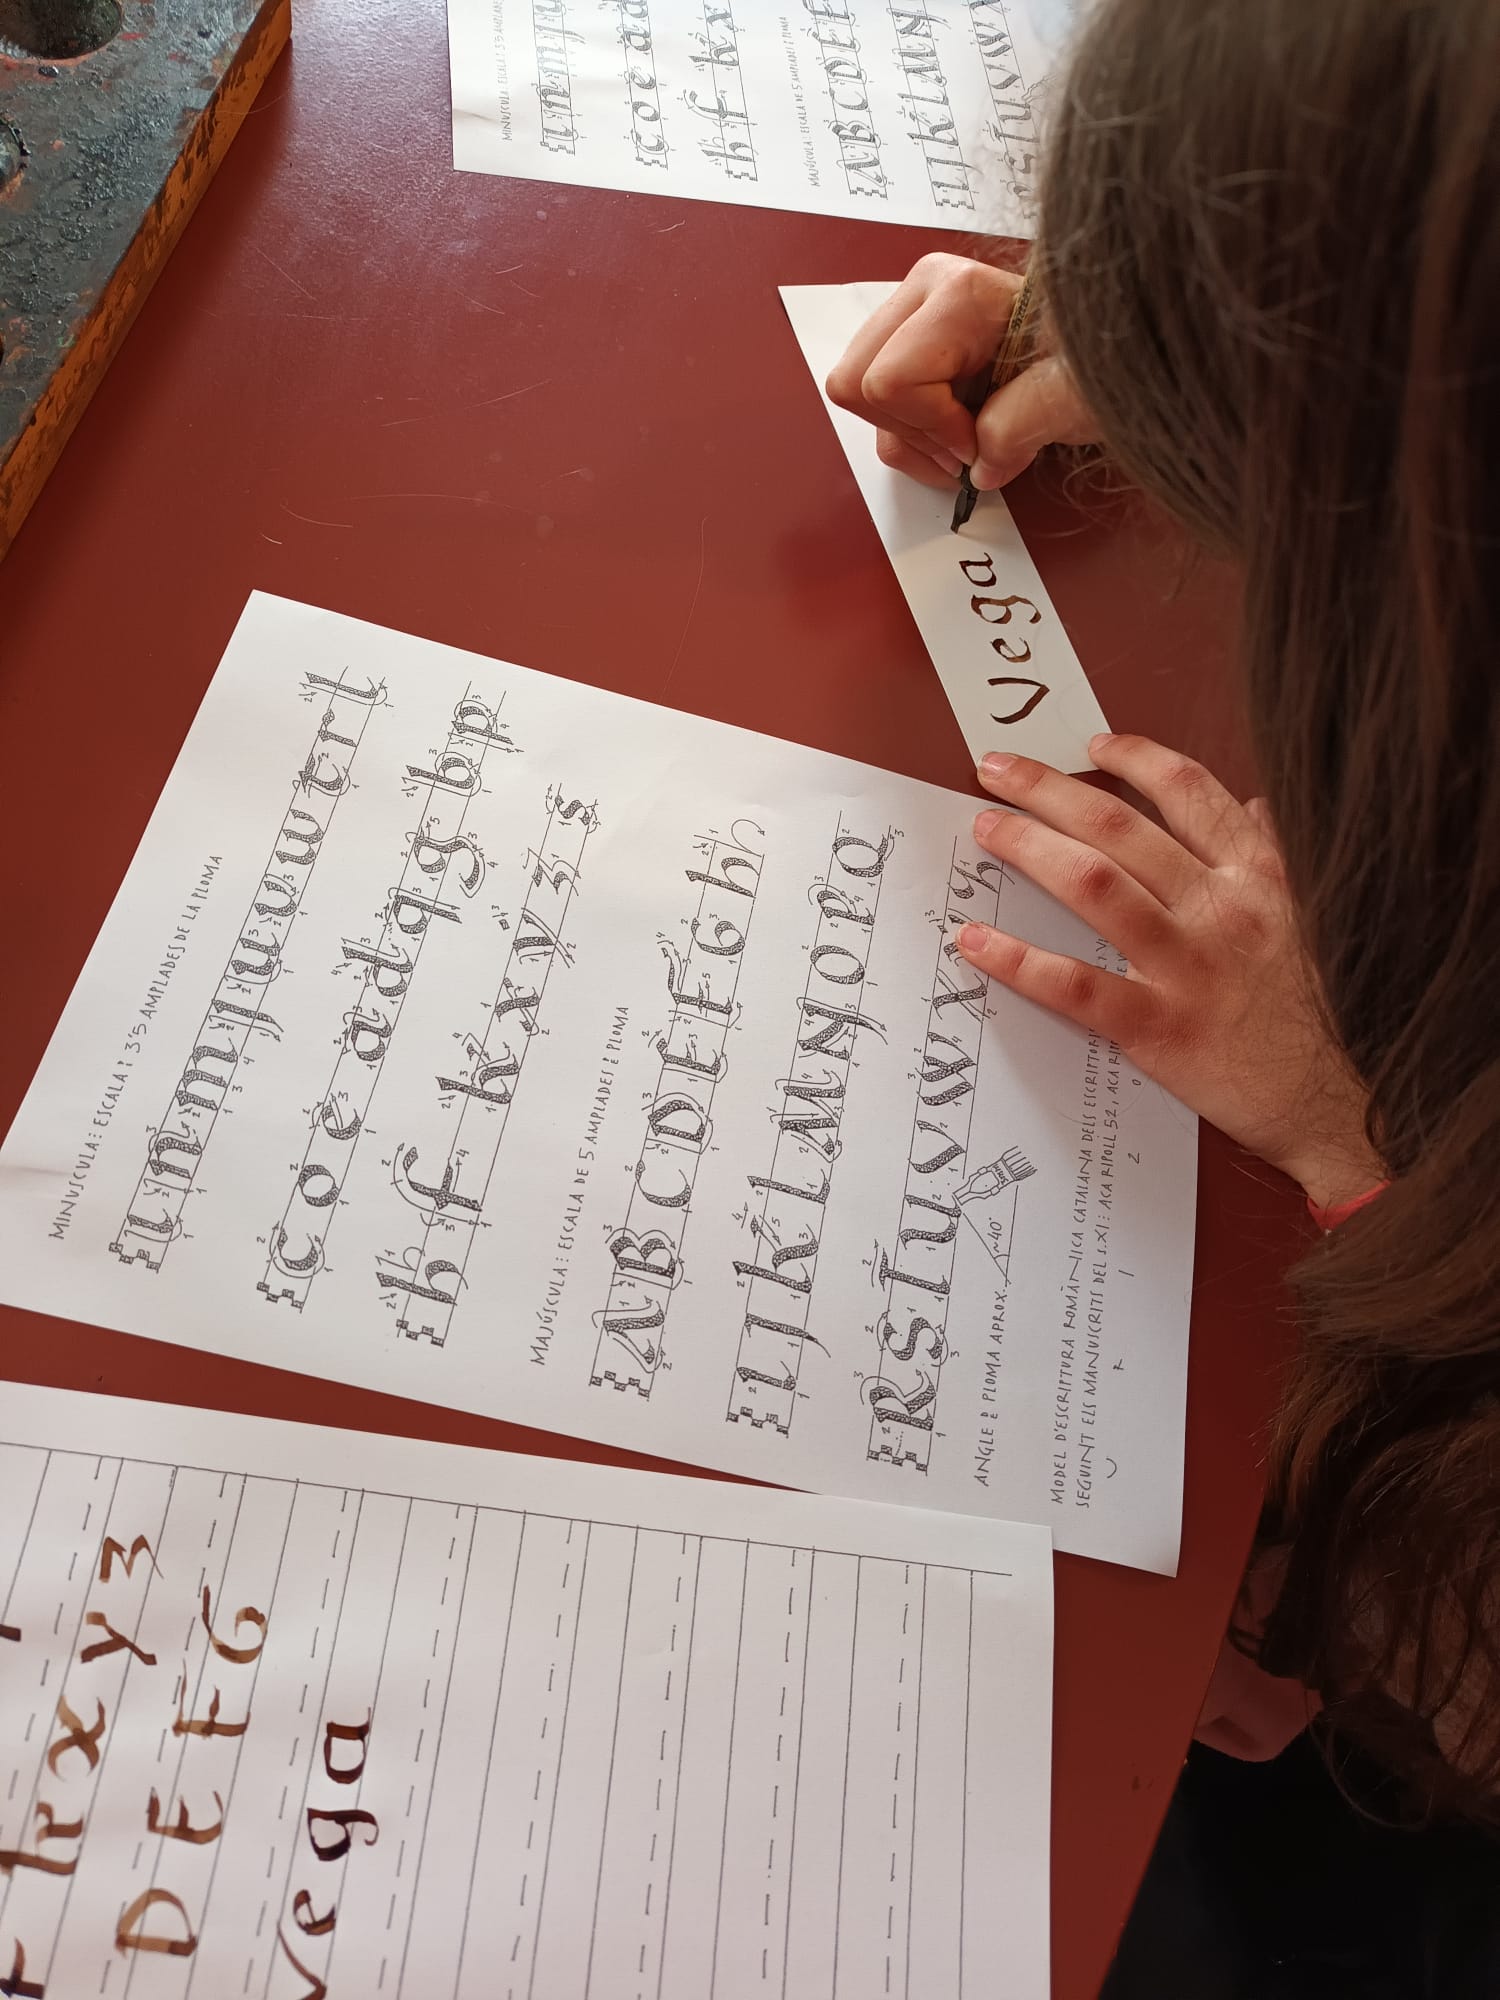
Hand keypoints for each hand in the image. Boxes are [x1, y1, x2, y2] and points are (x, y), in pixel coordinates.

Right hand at [824, 252, 1096, 492]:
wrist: (1111, 336)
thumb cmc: (1102, 348)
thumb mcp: (1074, 393)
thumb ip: (1018, 428)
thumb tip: (979, 467)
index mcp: (955, 292)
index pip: (890, 382)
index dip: (934, 429)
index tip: (981, 441)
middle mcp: (922, 294)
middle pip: (856, 385)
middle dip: (912, 433)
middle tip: (968, 448)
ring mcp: (911, 318)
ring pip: (860, 399)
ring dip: (911, 440)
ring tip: (969, 444)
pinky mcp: (911, 345)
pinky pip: (878, 406)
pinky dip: (913, 437)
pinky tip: (958, 436)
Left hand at [954, 734, 1382, 1210]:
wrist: (1348, 1103)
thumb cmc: (1332, 1015)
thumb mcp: (1320, 918)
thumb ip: (1281, 857)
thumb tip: (1254, 805)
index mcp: (1262, 877)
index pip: (1190, 792)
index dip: (1135, 760)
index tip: (1094, 747)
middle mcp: (1223, 908)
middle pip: (1121, 825)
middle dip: (1051, 789)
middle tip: (999, 771)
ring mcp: (1189, 966)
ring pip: (1093, 884)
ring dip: (1030, 846)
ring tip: (986, 827)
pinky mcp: (1161, 1028)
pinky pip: (1076, 983)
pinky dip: (1018, 959)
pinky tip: (976, 940)